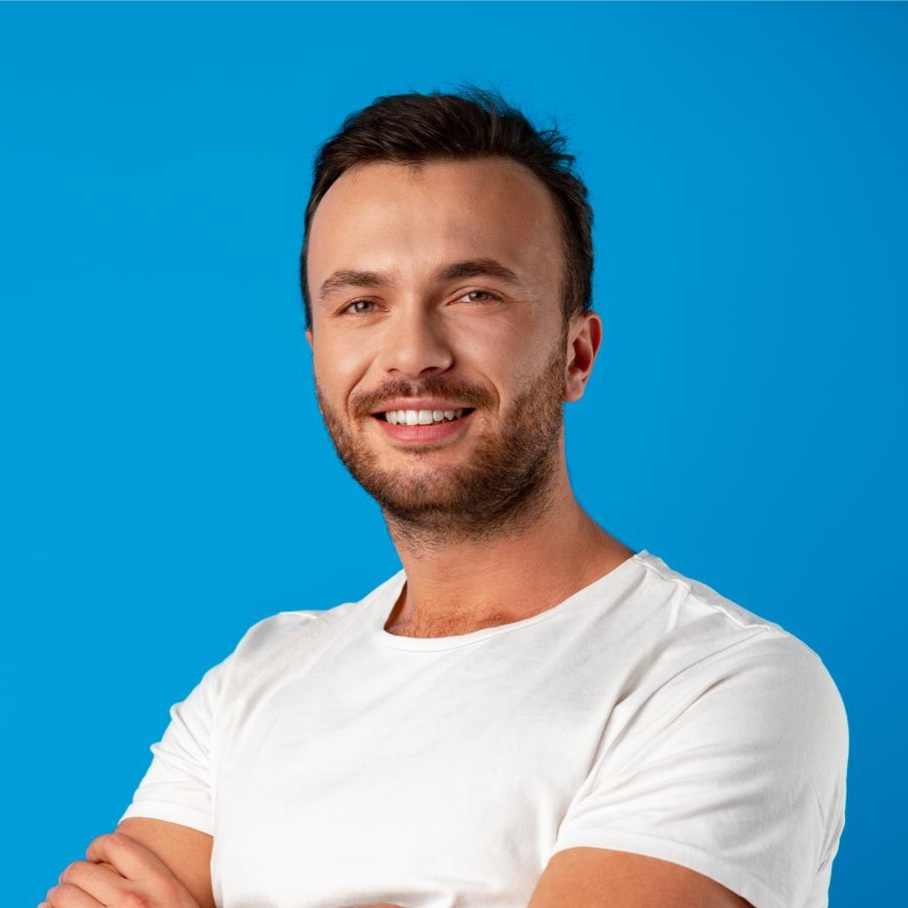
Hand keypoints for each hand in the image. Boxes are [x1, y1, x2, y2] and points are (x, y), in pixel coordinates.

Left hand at [40, 831, 200, 907]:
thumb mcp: (174, 899)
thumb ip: (148, 881)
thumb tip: (103, 866)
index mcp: (158, 882)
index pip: (116, 844)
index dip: (98, 847)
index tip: (95, 858)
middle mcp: (133, 900)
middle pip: (81, 870)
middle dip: (72, 875)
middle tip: (73, 884)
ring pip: (63, 895)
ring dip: (57, 896)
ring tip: (62, 900)